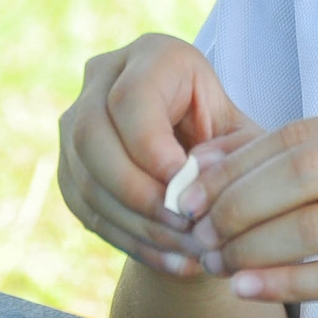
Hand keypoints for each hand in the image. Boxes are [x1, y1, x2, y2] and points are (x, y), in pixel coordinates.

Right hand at [57, 34, 263, 278]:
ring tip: (187, 254)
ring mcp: (76, 122)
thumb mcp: (247, 141)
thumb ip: (234, 152)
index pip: (131, 98)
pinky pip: (85, 208)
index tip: (185, 187)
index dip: (151, 147)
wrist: (202, 163)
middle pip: (92, 135)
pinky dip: (130, 241)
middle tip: (185, 228)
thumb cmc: (231, 142)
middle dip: (140, 191)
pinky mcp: (69, 166)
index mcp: (154, 56)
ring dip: (137, 223)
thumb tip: (198, 174)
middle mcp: (104, 78)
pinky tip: (171, 262)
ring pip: (85, 177)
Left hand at [177, 100, 317, 317]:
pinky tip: (250, 289)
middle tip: (197, 233)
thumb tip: (211, 165)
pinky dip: (287, 282)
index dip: (240, 162)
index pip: (307, 133)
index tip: (190, 190)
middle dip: (238, 203)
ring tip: (215, 264)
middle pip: (307, 171)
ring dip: (254, 247)